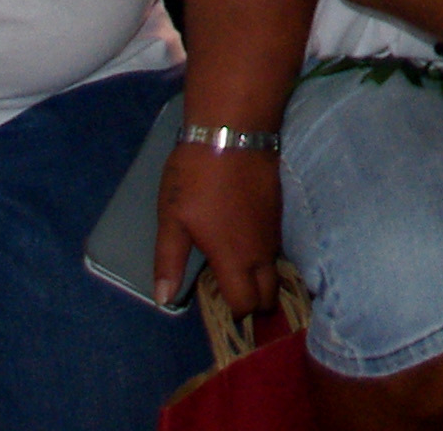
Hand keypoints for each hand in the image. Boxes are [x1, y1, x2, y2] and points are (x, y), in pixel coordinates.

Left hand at [153, 130, 279, 316]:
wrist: (233, 130)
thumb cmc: (196, 177)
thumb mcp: (172, 218)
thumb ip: (169, 261)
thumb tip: (165, 299)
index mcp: (234, 259)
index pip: (246, 303)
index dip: (236, 312)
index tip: (221, 306)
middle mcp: (260, 251)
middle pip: (270, 293)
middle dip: (256, 302)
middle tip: (233, 293)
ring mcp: (272, 230)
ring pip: (274, 268)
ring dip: (260, 276)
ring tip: (235, 268)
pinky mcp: (277, 210)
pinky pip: (274, 246)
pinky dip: (263, 254)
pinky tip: (243, 239)